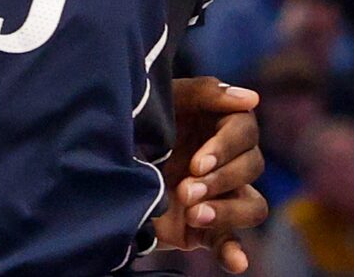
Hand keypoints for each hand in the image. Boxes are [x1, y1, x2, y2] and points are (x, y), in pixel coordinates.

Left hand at [151, 75, 268, 272]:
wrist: (100, 162)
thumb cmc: (136, 121)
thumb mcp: (164, 100)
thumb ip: (204, 92)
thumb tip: (252, 99)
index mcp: (217, 124)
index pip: (246, 132)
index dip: (225, 148)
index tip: (197, 163)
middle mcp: (225, 160)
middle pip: (253, 167)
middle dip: (220, 180)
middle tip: (185, 190)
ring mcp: (219, 196)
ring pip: (254, 205)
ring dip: (228, 211)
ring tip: (193, 213)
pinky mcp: (206, 228)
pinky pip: (232, 243)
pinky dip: (235, 253)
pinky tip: (235, 263)